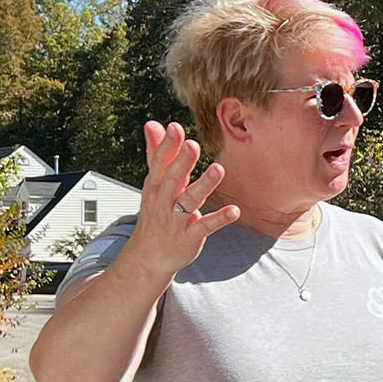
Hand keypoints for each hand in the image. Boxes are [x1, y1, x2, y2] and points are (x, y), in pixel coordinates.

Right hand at [122, 122, 240, 281]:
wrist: (149, 257)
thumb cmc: (155, 214)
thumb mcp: (153, 184)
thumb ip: (156, 154)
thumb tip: (151, 124)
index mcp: (156, 186)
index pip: (161, 163)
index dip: (168, 146)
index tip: (175, 127)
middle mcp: (165, 201)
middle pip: (173, 179)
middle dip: (182, 162)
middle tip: (193, 144)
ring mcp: (177, 220)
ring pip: (190, 201)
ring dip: (204, 185)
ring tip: (218, 169)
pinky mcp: (190, 237)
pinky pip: (205, 226)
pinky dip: (219, 218)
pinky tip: (234, 211)